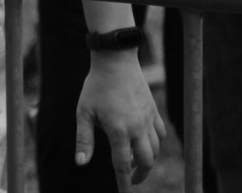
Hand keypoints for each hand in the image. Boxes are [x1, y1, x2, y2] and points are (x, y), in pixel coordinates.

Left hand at [73, 49, 164, 183]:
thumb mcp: (84, 113)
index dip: (124, 184)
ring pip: (155, 149)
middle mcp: (137, 128)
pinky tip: (146, 144)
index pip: (123, 166)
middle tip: (130, 179)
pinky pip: (160, 134)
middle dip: (139, 175)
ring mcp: (148, 119)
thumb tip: (80, 163)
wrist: (116, 61)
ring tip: (135, 162)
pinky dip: (156, 144)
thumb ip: (84, 140)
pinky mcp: (153, 110)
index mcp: (119, 131)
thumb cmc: (96, 87)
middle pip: (146, 162)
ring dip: (147, 160)